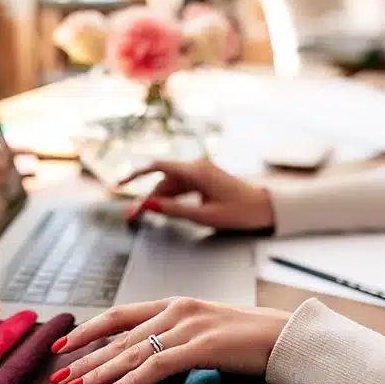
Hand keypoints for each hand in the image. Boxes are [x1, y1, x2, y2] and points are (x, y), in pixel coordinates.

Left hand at [48, 298, 291, 383]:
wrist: (290, 337)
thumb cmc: (249, 339)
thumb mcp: (204, 331)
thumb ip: (174, 338)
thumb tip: (144, 357)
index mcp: (173, 305)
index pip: (118, 317)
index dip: (87, 331)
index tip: (60, 346)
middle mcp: (175, 311)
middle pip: (118, 339)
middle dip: (84, 360)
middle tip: (57, 379)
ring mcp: (188, 326)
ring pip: (132, 353)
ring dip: (98, 374)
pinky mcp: (203, 346)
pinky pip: (158, 365)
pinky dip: (132, 380)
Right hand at [121, 158, 274, 229]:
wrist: (264, 207)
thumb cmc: (239, 212)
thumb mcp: (203, 216)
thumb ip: (174, 210)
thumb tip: (148, 205)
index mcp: (196, 172)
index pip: (158, 167)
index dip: (135, 174)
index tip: (120, 185)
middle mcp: (196, 167)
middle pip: (162, 180)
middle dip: (145, 196)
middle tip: (132, 216)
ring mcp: (200, 172)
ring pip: (170, 184)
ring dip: (157, 199)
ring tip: (143, 216)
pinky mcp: (203, 178)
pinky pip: (180, 186)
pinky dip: (170, 197)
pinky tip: (163, 209)